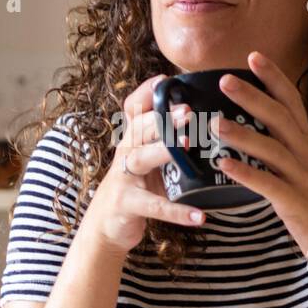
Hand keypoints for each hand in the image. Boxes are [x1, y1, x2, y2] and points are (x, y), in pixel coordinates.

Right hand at [82, 73, 206, 253]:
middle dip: (163, 118)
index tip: (165, 79)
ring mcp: (123, 178)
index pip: (134, 110)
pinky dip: (177, 211)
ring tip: (190, 144)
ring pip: (141, 158)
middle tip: (187, 110)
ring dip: (165, 150)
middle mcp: (125, 154)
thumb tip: (202, 124)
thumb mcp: (146, 163)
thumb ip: (164, 144)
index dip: (146, 93)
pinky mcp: (126, 204)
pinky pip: (154, 206)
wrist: (105, 228)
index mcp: (132, 141)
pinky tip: (198, 216)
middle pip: (140, 129)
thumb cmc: (133, 190)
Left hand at [208, 51, 307, 263]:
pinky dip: (246, 173)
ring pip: (272, 150)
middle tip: (224, 79)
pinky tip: (224, 164)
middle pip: (280, 118)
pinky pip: (268, 185)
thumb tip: (259, 133)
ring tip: (215, 123)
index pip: (292, 103)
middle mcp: (307, 156)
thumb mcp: (307, 171)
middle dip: (252, 97)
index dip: (274, 78)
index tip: (253, 56)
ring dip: (243, 134)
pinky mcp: (296, 204)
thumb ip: (287, 151)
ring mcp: (303, 179)